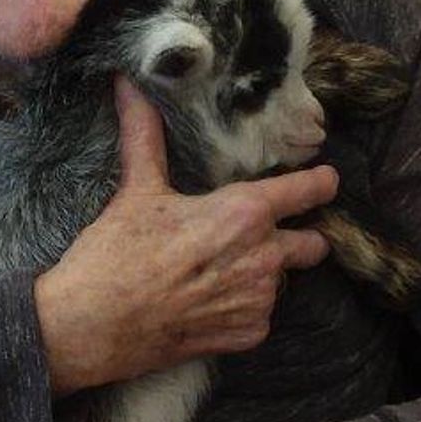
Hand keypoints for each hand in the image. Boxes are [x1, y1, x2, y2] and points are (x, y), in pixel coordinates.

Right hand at [35, 76, 337, 394]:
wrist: (93, 325)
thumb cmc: (116, 255)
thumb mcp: (136, 191)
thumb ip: (145, 135)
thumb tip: (128, 85)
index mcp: (244, 213)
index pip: (306, 191)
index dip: (321, 183)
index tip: (328, 180)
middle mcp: (263, 257)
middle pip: (313, 244)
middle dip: (302, 237)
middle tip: (269, 234)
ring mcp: (258, 300)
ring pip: (281, 281)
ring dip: (262, 274)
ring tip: (218, 272)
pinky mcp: (248, 336)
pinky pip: (260, 315)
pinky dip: (242, 309)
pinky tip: (207, 303)